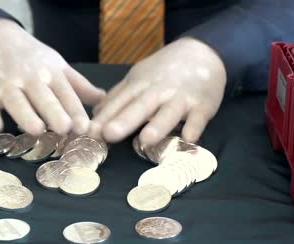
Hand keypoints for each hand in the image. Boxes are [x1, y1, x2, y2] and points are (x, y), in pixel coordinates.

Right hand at [0, 19, 104, 135]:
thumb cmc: (31, 57)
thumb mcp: (57, 65)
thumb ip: (79, 85)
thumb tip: (103, 99)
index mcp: (51, 73)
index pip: (66, 94)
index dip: (76, 111)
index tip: (86, 127)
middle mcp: (30, 78)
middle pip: (44, 98)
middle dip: (55, 112)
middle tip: (66, 128)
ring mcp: (6, 84)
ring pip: (17, 101)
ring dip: (26, 115)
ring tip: (37, 129)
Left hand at [90, 37, 225, 144]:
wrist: (204, 53)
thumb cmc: (166, 71)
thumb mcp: (139, 77)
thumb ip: (118, 96)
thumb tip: (95, 114)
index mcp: (140, 84)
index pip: (120, 101)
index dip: (104, 117)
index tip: (89, 131)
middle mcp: (159, 91)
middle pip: (140, 106)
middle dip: (124, 120)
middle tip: (109, 134)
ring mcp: (182, 98)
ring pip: (168, 112)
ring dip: (157, 125)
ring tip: (145, 140)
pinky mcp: (203, 105)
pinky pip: (198, 118)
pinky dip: (194, 127)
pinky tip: (188, 139)